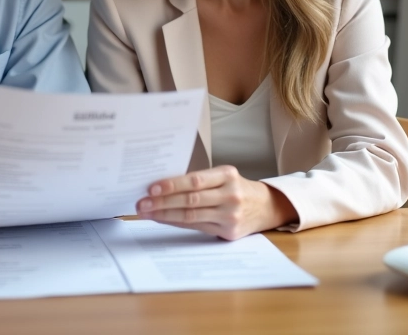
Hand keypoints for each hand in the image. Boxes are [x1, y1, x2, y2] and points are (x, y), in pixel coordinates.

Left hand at [135, 165, 297, 239]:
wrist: (265, 206)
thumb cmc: (236, 188)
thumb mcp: (224, 177)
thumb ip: (200, 181)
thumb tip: (162, 185)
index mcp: (227, 175)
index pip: (195, 181)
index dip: (172, 185)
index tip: (151, 188)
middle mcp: (230, 195)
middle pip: (190, 200)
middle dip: (162, 202)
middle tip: (141, 203)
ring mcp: (230, 215)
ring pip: (191, 216)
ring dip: (165, 215)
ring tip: (146, 213)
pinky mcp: (229, 231)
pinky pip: (197, 227)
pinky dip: (177, 223)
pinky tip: (163, 219)